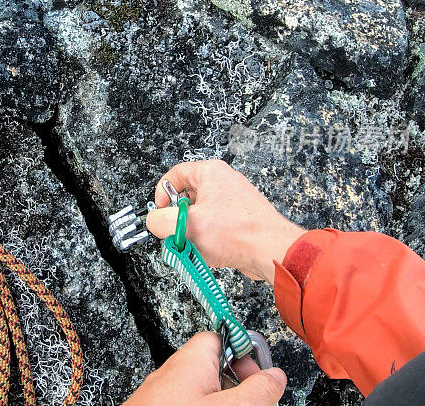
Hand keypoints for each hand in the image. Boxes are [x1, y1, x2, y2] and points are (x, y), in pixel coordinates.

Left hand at [124, 331, 286, 404]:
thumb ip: (258, 390)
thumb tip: (275, 376)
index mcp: (192, 359)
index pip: (221, 337)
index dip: (245, 353)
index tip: (262, 374)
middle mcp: (174, 372)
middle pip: (215, 368)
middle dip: (237, 386)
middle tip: (253, 402)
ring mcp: (162, 395)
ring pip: (202, 392)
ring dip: (222, 401)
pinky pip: (187, 403)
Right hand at [146, 160, 304, 282]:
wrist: (271, 251)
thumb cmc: (237, 234)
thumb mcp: (185, 226)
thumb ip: (159, 221)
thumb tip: (153, 220)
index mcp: (211, 172)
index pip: (174, 174)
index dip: (162, 193)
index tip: (160, 210)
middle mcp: (225, 181)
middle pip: (187, 195)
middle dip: (179, 216)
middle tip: (178, 230)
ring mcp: (235, 199)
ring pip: (202, 212)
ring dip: (195, 229)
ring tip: (198, 242)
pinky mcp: (242, 216)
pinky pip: (217, 223)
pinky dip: (210, 236)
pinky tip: (213, 249)